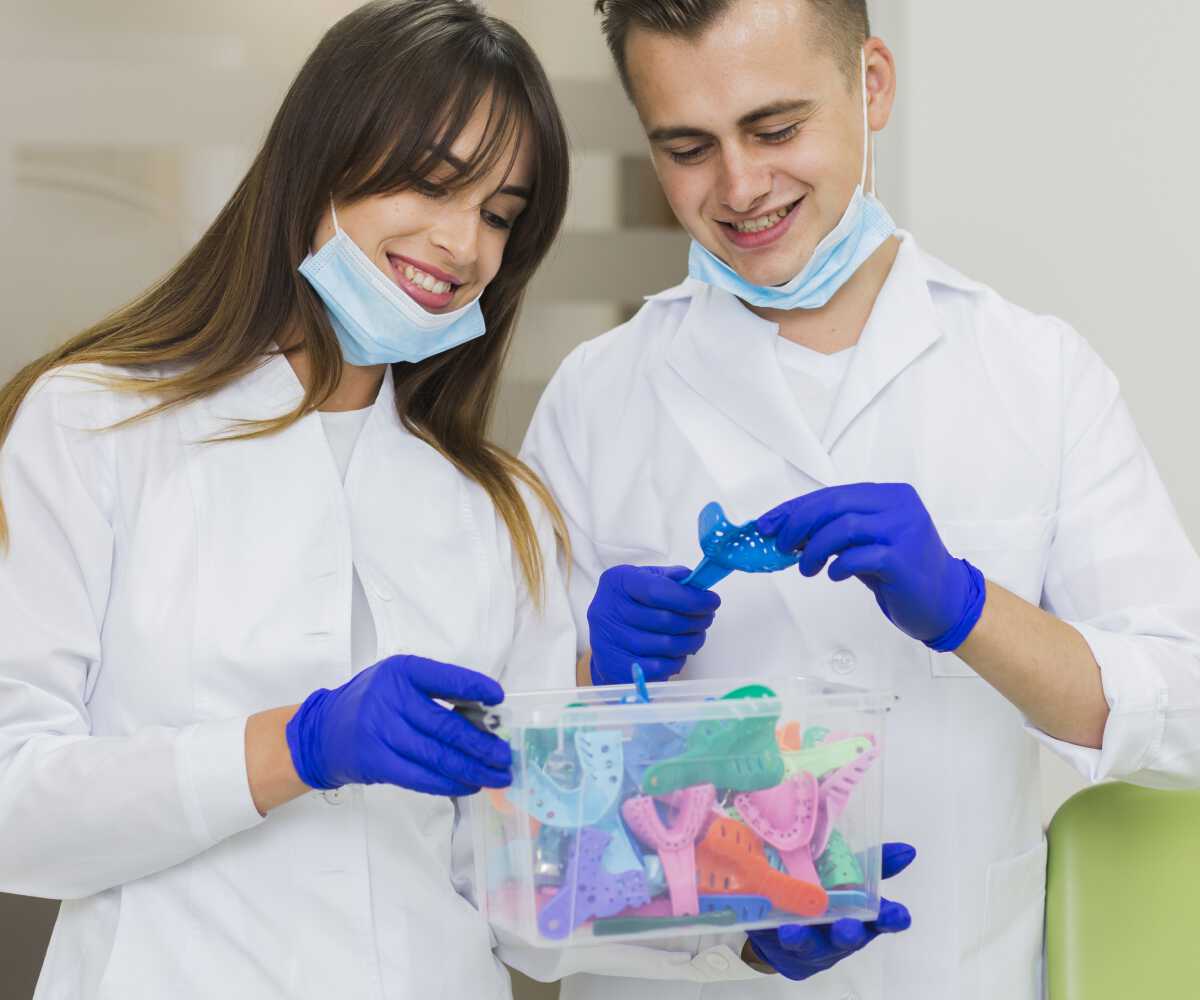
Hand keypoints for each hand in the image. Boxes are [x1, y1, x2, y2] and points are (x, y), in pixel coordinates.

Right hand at [285, 654, 512, 795]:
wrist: (323, 731)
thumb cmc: (371, 702)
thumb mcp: (398, 681)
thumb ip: (435, 690)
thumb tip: (484, 714)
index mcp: (401, 671)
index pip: (445, 678)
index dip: (475, 688)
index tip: (499, 699)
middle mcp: (389, 699)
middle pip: (446, 725)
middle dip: (482, 744)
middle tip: (505, 755)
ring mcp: (380, 732)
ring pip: (437, 756)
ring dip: (472, 769)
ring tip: (495, 776)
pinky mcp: (376, 762)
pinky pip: (420, 777)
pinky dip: (448, 783)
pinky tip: (468, 785)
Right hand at [586, 564, 720, 684]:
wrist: (604, 639)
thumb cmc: (630, 607)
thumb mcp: (645, 581)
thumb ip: (671, 579)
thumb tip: (698, 584)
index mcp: (617, 583)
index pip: (657, 591)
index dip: (690, 598)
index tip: (712, 601)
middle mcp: (607, 610)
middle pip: (664, 619)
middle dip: (695, 620)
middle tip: (707, 619)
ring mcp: (608, 641)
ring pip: (665, 645)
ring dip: (690, 642)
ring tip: (696, 636)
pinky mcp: (615, 667)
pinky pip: (659, 667)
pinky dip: (676, 661)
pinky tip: (678, 654)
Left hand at [745, 842, 915, 980]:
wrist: (786, 921)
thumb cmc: (825, 895)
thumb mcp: (847, 874)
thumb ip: (873, 862)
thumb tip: (907, 850)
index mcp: (861, 916)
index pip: (883, 920)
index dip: (892, 919)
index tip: (898, 914)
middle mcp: (841, 933)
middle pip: (849, 937)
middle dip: (848, 933)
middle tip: (847, 926)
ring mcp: (814, 944)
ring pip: (811, 943)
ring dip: (805, 937)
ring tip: (795, 930)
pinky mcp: (787, 947)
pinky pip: (783, 942)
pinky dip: (779, 934)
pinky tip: (777, 927)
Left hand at [757, 484, 985, 650]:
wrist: (947, 601)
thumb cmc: (904, 572)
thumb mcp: (868, 543)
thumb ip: (837, 532)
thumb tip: (790, 531)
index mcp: (890, 496)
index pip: (832, 495)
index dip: (795, 509)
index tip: (768, 524)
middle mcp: (899, 507)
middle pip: (835, 504)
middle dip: (798, 524)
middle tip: (781, 545)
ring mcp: (904, 530)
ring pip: (843, 527)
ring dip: (815, 548)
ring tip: (807, 567)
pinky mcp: (903, 558)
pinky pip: (859, 556)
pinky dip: (838, 565)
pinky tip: (833, 575)